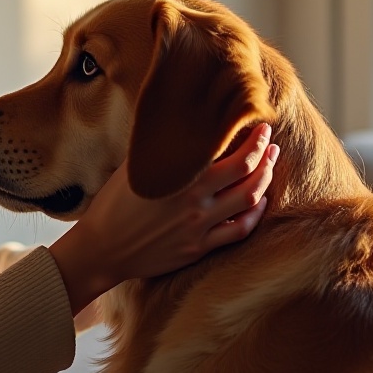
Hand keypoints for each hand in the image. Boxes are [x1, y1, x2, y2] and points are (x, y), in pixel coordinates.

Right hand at [49, 123, 278, 315]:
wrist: (102, 247)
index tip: (261, 126)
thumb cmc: (113, 203)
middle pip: (247, 175)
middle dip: (264, 155)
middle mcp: (195, 202)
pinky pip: (238, 232)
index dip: (253, 139)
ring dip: (265, 181)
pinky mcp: (198, 248)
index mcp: (181, 178)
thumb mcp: (133, 167)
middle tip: (270, 142)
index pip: (232, 154)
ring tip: (269, 166)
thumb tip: (180, 124)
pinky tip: (258, 202)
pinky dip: (254, 216)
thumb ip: (161, 148)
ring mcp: (199, 227)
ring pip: (249, 202)